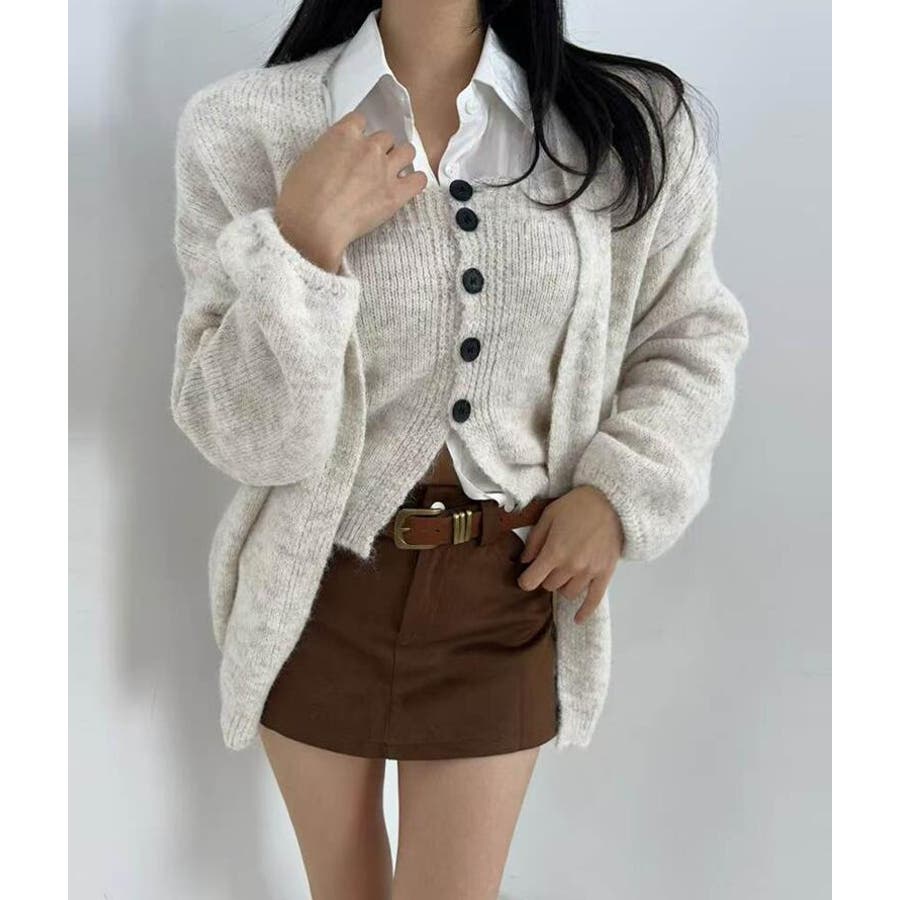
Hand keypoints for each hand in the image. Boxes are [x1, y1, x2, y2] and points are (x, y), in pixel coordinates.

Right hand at [274, 110, 427, 271]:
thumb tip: (336, 158)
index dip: (359, 135)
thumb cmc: (300, 198)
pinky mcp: (395, 194)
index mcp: (343, 134)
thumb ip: (328, 152)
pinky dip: (415, 182)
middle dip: (380, 150)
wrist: (313, 226)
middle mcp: (368, 147)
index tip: (356, 146)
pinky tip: (407, 188)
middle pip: (385, 137)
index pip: (360, 121)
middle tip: (372, 166)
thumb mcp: (307, 161)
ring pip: (407, 152)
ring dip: (401, 160)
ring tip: (393, 173)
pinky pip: (419, 180)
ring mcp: (384, 169)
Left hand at [518, 485, 623, 623]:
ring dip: (563, 585)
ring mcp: (589, 572)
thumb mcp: (548, 516)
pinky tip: (578, 619)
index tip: (526, 577)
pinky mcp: (605, 574)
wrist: (610, 501)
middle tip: (550, 565)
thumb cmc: (576, 506)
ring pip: (568, 593)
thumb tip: (524, 562)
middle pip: (549, 586)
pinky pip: (594, 600)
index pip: (531, 581)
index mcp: (554, 552)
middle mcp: (571, 567)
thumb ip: (534, 541)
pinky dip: (585, 611)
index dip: (525, 580)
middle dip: (546, 577)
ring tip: (566, 572)